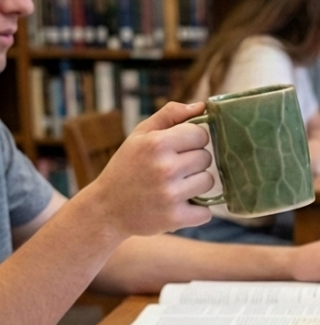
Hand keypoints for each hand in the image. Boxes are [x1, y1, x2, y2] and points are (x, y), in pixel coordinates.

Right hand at [84, 101, 213, 237]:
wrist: (106, 209)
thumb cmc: (127, 167)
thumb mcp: (140, 135)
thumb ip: (170, 116)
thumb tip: (203, 106)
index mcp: (157, 143)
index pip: (201, 134)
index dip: (193, 140)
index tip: (181, 147)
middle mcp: (165, 168)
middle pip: (206, 158)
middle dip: (194, 162)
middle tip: (174, 169)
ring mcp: (171, 195)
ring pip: (209, 182)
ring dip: (197, 185)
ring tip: (175, 186)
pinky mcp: (176, 218)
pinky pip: (206, 212)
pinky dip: (197, 211)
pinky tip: (179, 205)